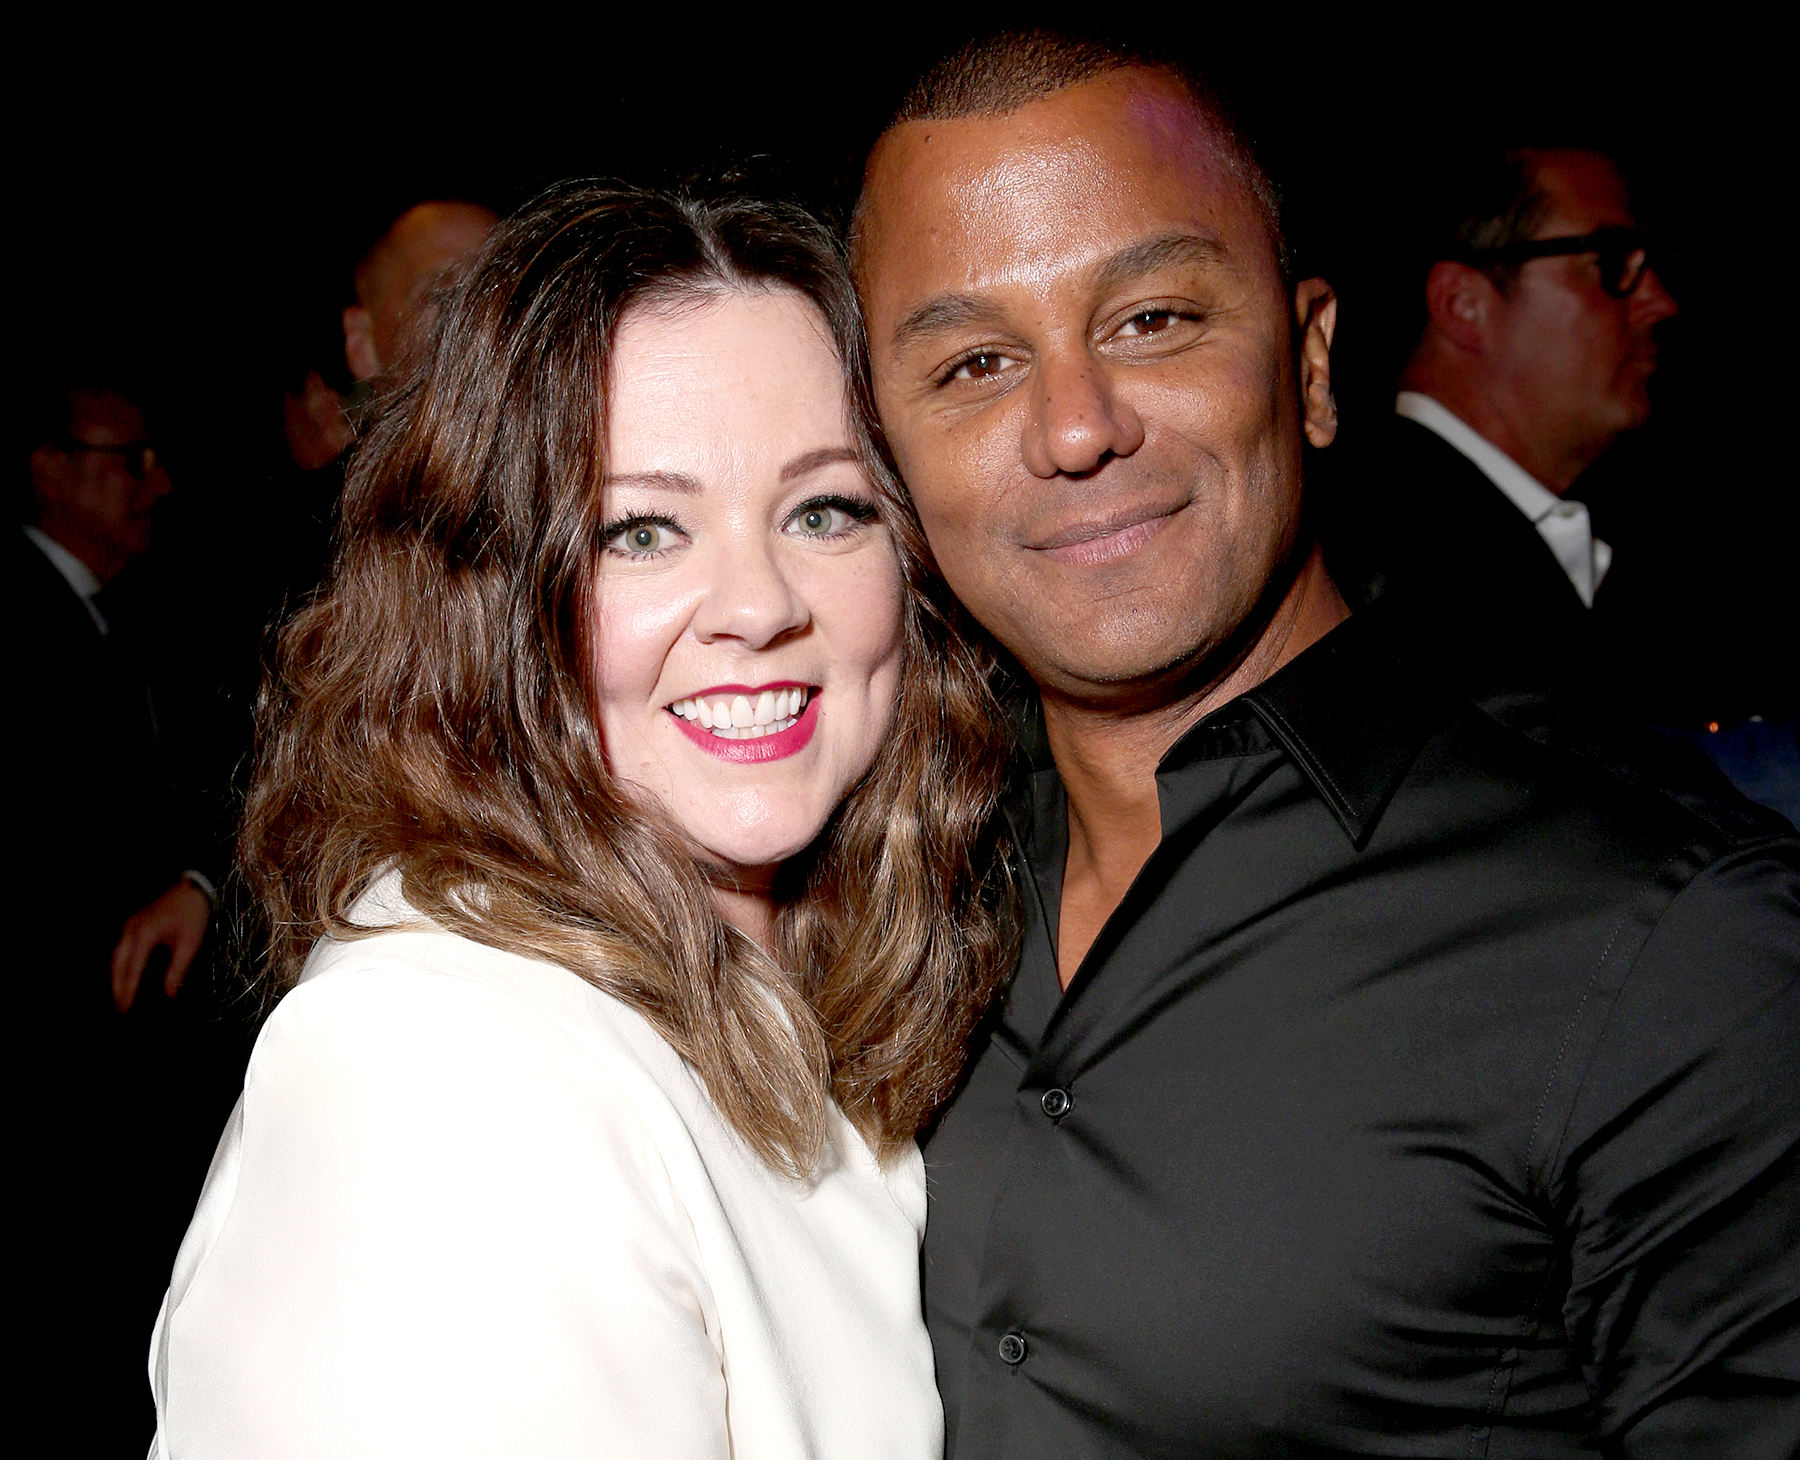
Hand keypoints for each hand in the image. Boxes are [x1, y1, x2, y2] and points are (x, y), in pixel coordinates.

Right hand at [111, 880, 210, 1011]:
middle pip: (117, 962)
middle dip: (117, 985)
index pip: (133, 968)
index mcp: (145, 934)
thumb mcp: (190, 943)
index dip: (129, 989)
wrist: (193, 889)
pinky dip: (120, 963)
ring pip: (116, 954)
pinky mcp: (133, 923)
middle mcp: (131, 930)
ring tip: (119, 995)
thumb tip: (169, 994)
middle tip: (119, 1007)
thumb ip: (178, 969)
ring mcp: (130, 925)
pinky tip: (124, 974)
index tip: (126, 1008)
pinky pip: (121, 947)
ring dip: (116, 975)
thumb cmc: (194, 915)